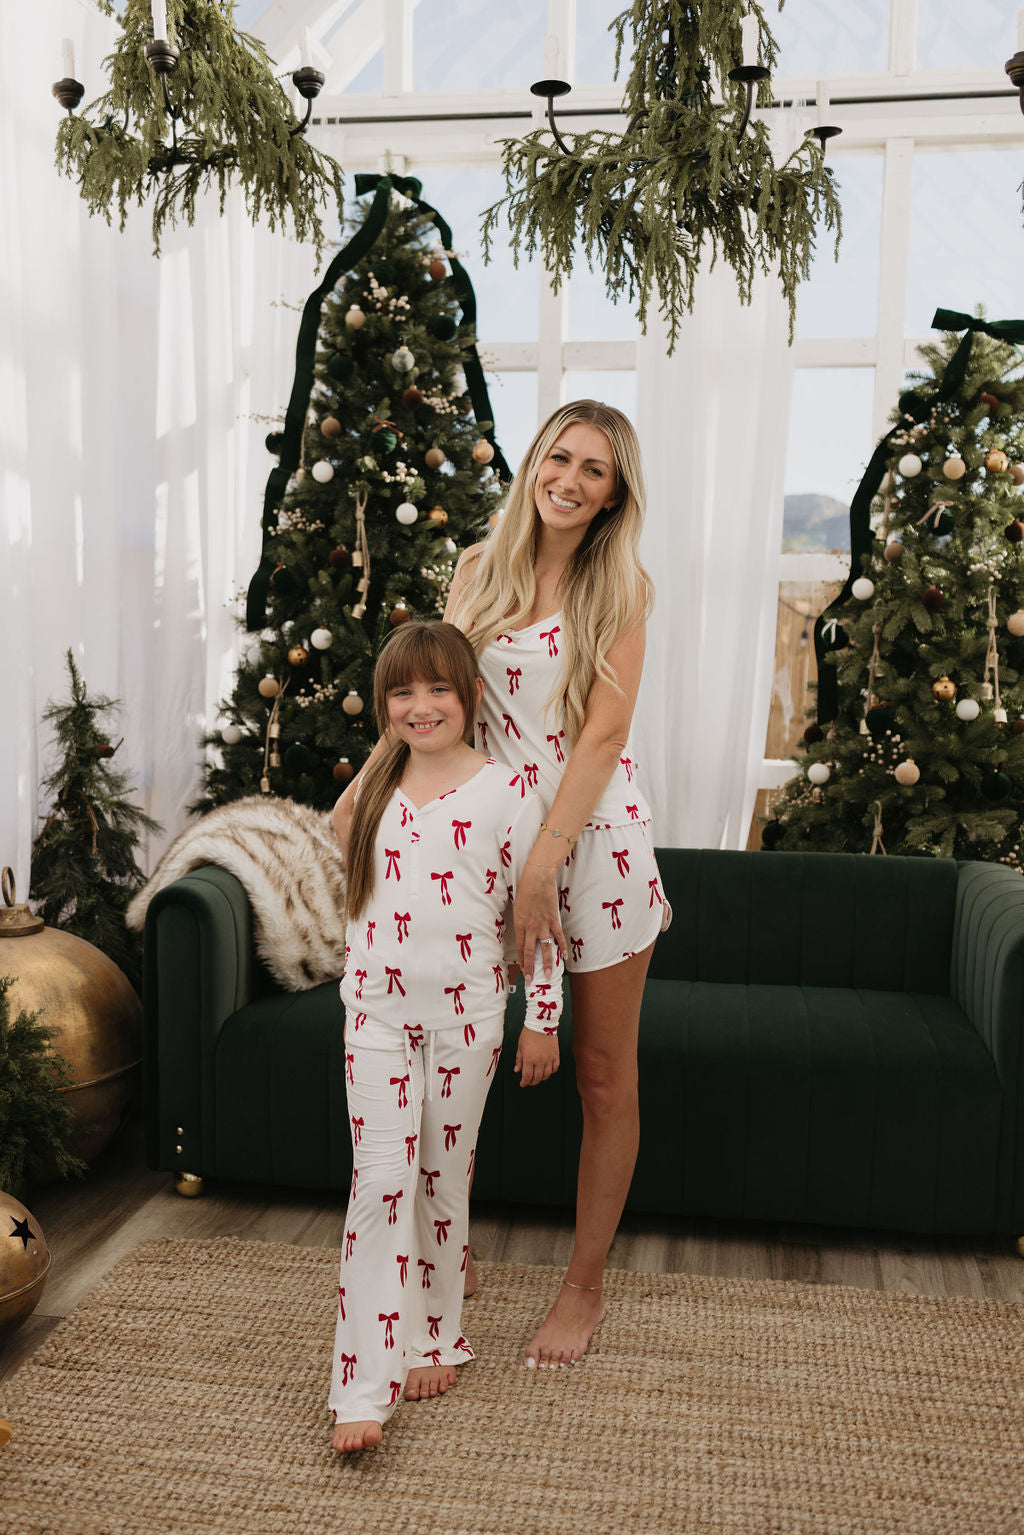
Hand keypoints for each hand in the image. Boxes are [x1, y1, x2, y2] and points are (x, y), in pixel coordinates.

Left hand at [514, 865, 566, 981]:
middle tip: (531, 981)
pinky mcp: (553, 919)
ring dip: (547, 963)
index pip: (519, 948)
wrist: (537, 879)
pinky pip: (558, 936)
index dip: (521, 961)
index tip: (523, 972)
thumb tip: (522, 929)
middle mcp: (531, 928)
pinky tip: (564, 957)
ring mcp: (543, 925)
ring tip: (548, 975)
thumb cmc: (524, 890)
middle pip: (530, 952)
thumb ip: (520, 920)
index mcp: (520, 925)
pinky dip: (562, 947)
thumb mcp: (517, 907)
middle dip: (530, 968)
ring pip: (545, 948)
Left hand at [515, 1028, 559, 1086]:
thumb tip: (517, 1070)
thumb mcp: (520, 1047)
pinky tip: (547, 1071)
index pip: (527, 1076)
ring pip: (546, 1075)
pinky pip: (555, 1068)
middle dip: (532, 1082)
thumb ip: (519, 1060)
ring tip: (537, 1077)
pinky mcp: (556, 1055)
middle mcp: (540, 1061)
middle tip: (529, 1082)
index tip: (522, 1084)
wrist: (541, 1024)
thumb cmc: (529, 1034)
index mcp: (529, 1059)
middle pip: (537, 1078)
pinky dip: (551, 1072)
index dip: (524, 1082)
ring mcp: (549, 1058)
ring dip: (541, 1078)